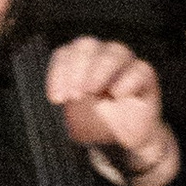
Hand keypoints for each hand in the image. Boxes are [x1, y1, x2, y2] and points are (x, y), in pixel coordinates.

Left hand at [43, 38, 177, 185]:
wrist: (124, 140)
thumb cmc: (94, 121)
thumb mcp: (69, 117)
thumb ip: (57, 107)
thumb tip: (39, 107)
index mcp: (79, 61)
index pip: (65, 53)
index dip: (58, 72)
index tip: (55, 99)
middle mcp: (102, 55)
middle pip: (88, 45)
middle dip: (77, 68)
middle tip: (74, 95)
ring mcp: (126, 63)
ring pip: (115, 52)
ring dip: (100, 70)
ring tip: (92, 91)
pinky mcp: (146, 77)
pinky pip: (140, 69)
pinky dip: (127, 80)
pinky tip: (117, 94)